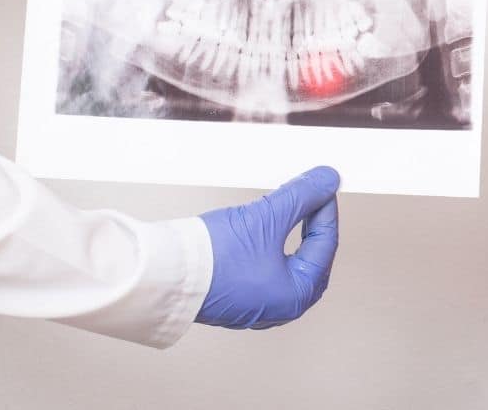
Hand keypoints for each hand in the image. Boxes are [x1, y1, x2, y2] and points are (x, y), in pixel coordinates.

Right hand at [197, 166, 340, 329]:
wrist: (160, 273)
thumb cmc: (210, 259)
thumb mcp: (265, 218)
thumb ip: (301, 196)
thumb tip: (327, 180)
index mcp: (296, 297)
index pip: (325, 244)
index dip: (325, 208)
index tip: (323, 185)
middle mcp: (280, 308)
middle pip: (311, 256)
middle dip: (312, 223)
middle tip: (311, 196)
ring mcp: (258, 305)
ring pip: (288, 262)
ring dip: (292, 233)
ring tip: (291, 207)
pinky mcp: (238, 296)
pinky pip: (267, 268)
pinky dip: (272, 245)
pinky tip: (267, 228)